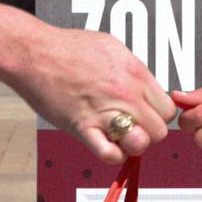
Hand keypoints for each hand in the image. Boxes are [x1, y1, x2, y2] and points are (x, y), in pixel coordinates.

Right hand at [8, 25, 176, 163]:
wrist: (35, 52)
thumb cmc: (68, 47)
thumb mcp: (112, 47)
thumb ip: (133, 70)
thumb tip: (144, 85)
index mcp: (135, 73)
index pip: (167, 109)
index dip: (157, 116)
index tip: (145, 115)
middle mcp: (125, 94)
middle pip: (159, 130)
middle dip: (148, 133)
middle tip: (132, 127)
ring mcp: (105, 111)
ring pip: (141, 144)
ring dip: (132, 145)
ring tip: (119, 137)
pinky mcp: (83, 126)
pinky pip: (110, 154)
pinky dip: (112, 155)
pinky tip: (104, 143)